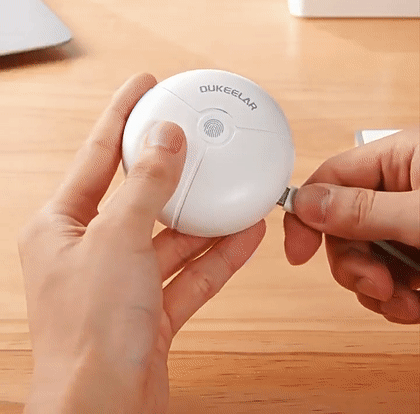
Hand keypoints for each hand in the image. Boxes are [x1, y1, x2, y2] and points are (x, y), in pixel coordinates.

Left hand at [19, 74, 265, 412]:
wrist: (106, 409)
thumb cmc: (89, 334)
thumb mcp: (117, 240)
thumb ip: (145, 187)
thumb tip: (167, 141)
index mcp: (62, 227)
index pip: (96, 155)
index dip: (121, 116)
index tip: (143, 88)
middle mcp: (91, 251)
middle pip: (139, 197)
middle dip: (171, 172)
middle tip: (196, 141)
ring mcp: (123, 282)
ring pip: (170, 238)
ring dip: (204, 218)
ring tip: (232, 191)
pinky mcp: (152, 309)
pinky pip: (189, 272)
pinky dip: (216, 255)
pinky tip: (242, 235)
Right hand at [284, 128, 419, 323]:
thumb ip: (364, 209)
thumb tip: (305, 204)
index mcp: (399, 160)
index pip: (329, 180)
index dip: (307, 216)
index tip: (298, 252)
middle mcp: (399, 191)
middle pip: (341, 228)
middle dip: (353, 265)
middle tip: (376, 284)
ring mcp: (407, 224)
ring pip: (361, 257)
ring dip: (374, 288)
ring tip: (403, 302)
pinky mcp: (417, 252)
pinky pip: (386, 277)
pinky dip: (394, 299)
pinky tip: (413, 305)